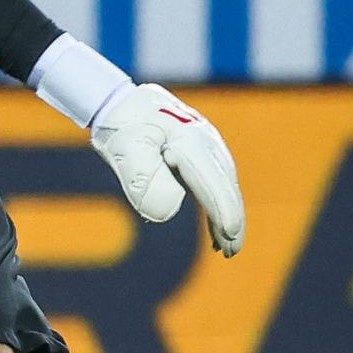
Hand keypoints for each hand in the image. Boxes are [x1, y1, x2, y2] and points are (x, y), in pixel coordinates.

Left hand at [90, 81, 244, 253]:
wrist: (120, 100)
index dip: (223, 215)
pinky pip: (216, 178)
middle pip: (226, 187)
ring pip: (224, 184)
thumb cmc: (121, 127)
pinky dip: (219, 200)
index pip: (214, 186)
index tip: (229, 240)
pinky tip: (214, 223)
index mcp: (190, 145)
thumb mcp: (125, 152)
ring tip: (226, 245)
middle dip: (231, 220)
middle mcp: (206, 142)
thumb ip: (144, 181)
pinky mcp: (202, 146)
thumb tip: (167, 214)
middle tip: (232, 252)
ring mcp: (207, 142)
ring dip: (227, 213)